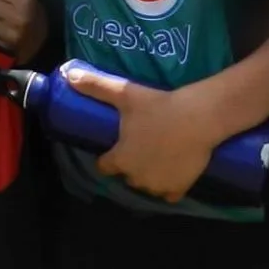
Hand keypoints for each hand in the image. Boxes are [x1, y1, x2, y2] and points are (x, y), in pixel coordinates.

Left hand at [69, 70, 224, 203]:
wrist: (198, 118)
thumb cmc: (159, 107)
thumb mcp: (124, 93)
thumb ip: (96, 87)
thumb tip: (70, 75)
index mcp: (120, 159)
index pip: (105, 166)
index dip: (108, 157)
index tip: (116, 147)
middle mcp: (136, 178)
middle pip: (127, 175)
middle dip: (131, 164)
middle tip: (141, 145)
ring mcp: (158, 186)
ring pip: (147, 185)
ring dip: (149, 175)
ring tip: (158, 155)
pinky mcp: (179, 189)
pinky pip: (168, 193)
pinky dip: (169, 185)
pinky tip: (173, 170)